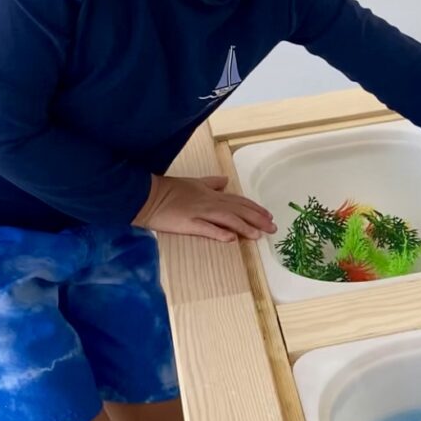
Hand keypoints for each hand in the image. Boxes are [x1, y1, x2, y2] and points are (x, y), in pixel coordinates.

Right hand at [133, 174, 276, 242]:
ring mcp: (200, 212)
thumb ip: (211, 183)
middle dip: (258, 219)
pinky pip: (206, 228)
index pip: (239, 201)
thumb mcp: (193, 182)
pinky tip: (232, 239)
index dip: (255, 208)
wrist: (147, 195)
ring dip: (245, 227)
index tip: (269, 216)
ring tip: (259, 235)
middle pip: (239, 210)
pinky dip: (220, 233)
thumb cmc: (169, 190)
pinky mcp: (188, 223)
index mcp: (212, 194)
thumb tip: (225, 181)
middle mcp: (210, 202)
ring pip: (228, 219)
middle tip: (273, 228)